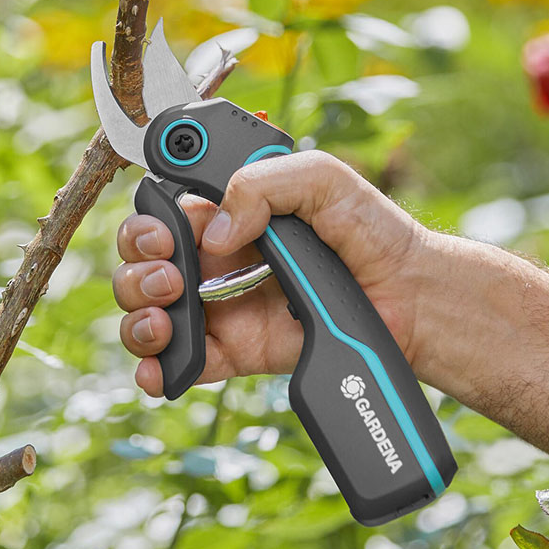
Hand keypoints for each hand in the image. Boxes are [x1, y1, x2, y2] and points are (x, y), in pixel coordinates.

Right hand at [113, 151, 429, 395]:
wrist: (410, 296)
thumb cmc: (372, 230)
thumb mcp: (320, 179)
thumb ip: (260, 184)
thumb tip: (215, 233)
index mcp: (230, 213)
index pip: (165, 213)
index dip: (149, 221)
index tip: (162, 230)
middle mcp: (217, 259)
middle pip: (145, 264)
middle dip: (138, 268)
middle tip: (171, 274)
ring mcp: (224, 308)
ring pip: (152, 313)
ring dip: (139, 315)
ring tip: (168, 314)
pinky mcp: (238, 353)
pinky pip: (184, 364)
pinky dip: (160, 369)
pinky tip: (163, 365)